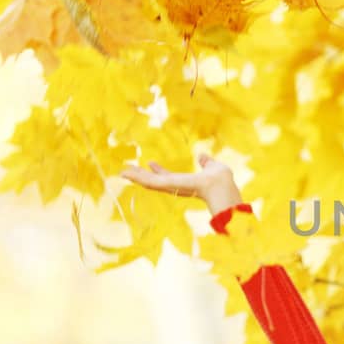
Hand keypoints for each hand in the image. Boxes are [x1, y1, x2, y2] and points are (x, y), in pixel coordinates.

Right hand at [121, 151, 243, 216]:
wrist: (220, 185)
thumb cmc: (221, 179)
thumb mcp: (213, 166)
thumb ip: (207, 162)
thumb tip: (202, 156)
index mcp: (186, 182)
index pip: (169, 177)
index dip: (159, 171)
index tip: (150, 163)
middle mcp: (176, 186)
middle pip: (155, 181)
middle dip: (141, 175)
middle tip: (127, 170)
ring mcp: (171, 187)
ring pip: (149, 182)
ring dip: (135, 176)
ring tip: (122, 172)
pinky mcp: (167, 185)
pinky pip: (149, 182)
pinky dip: (137, 177)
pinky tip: (125, 173)